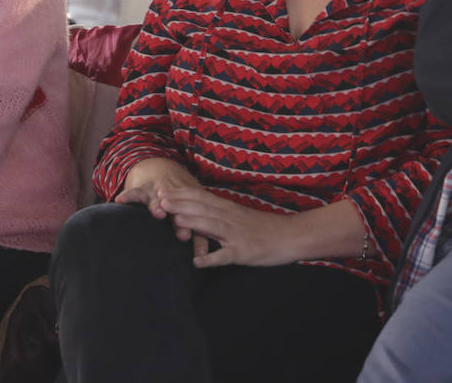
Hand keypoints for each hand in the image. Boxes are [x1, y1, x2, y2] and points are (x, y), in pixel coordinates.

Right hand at [116, 158, 204, 243]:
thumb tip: (202, 257)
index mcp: (190, 205)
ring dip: (159, 206)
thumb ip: (197, 236)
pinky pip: (135, 191)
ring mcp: (159, 193)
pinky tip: (120, 200)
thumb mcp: (190, 215)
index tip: (194, 241)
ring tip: (159, 213)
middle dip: (181, 222)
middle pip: (179, 211)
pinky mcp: (144, 188)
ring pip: (159, 200)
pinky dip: (128, 195)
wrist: (163, 169)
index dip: (195, 230)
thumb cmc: (181, 201)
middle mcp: (176, 199)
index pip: (195, 220)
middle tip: (183, 234)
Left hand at [156, 186, 293, 267]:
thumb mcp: (240, 215)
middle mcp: (230, 219)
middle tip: (160, 200)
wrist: (291, 236)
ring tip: (175, 222)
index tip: (163, 189)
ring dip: (194, 224)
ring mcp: (237, 235)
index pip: (201, 198)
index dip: (181, 194)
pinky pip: (225, 256)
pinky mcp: (244, 252)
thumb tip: (197, 210)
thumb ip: (220, 212)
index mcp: (228, 209)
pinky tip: (197, 262)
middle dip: (181, 204)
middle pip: (203, 209)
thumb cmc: (264, 227)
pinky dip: (211, 259)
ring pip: (213, 227)